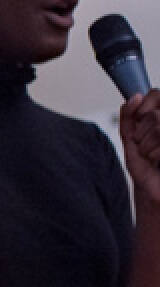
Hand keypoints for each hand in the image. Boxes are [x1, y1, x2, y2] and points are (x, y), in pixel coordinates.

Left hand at [121, 91, 159, 207]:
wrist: (155, 192)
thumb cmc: (146, 167)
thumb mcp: (131, 139)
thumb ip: (129, 116)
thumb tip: (136, 96)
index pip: (156, 94)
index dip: (143, 107)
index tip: (138, 124)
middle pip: (155, 116)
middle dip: (141, 135)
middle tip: (145, 148)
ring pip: (159, 128)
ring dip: (147, 148)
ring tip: (152, 157)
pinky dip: (155, 155)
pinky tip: (159, 162)